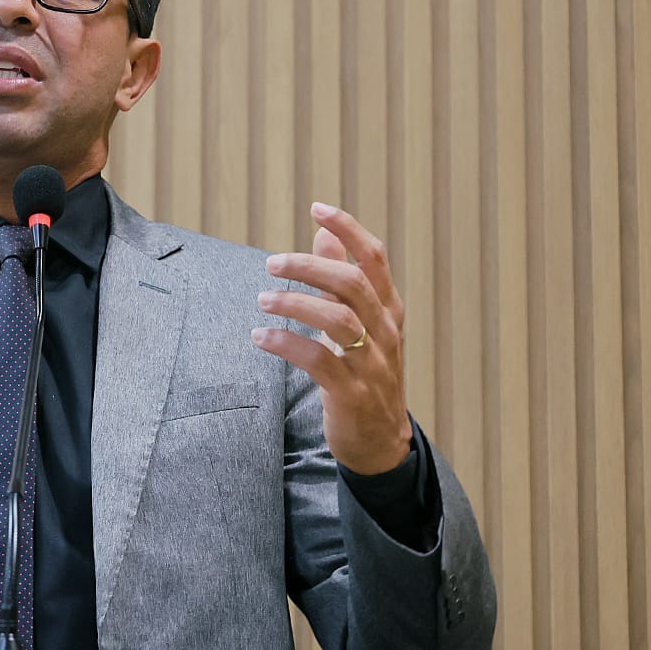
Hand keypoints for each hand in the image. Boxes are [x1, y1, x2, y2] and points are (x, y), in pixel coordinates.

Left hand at [251, 202, 410, 474]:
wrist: (381, 441)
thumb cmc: (365, 373)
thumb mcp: (360, 324)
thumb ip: (342, 281)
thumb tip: (324, 237)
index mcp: (389, 310)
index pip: (375, 259)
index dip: (348, 230)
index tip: (317, 208)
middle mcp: (386, 332)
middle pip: (353, 284)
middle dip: (311, 267)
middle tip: (272, 262)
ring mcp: (372, 364)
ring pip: (338, 320)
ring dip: (295, 303)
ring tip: (263, 300)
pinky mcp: (352, 393)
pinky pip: (319, 361)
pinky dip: (287, 344)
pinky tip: (261, 336)